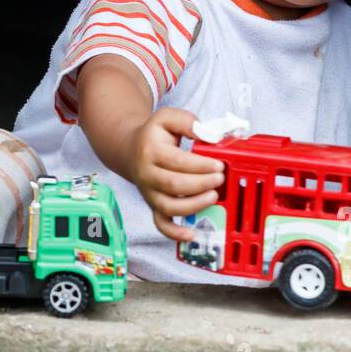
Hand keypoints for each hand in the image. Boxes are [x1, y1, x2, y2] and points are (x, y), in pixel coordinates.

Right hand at [129, 108, 225, 241]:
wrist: (130, 151)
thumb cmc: (154, 135)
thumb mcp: (166, 118)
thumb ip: (186, 121)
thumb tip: (207, 134)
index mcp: (151, 151)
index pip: (177, 161)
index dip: (200, 165)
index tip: (219, 164)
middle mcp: (147, 175)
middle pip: (174, 185)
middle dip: (201, 183)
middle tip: (220, 178)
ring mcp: (149, 193)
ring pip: (169, 207)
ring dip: (194, 205)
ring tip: (213, 196)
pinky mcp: (153, 206)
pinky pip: (161, 224)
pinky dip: (174, 233)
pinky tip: (191, 234)